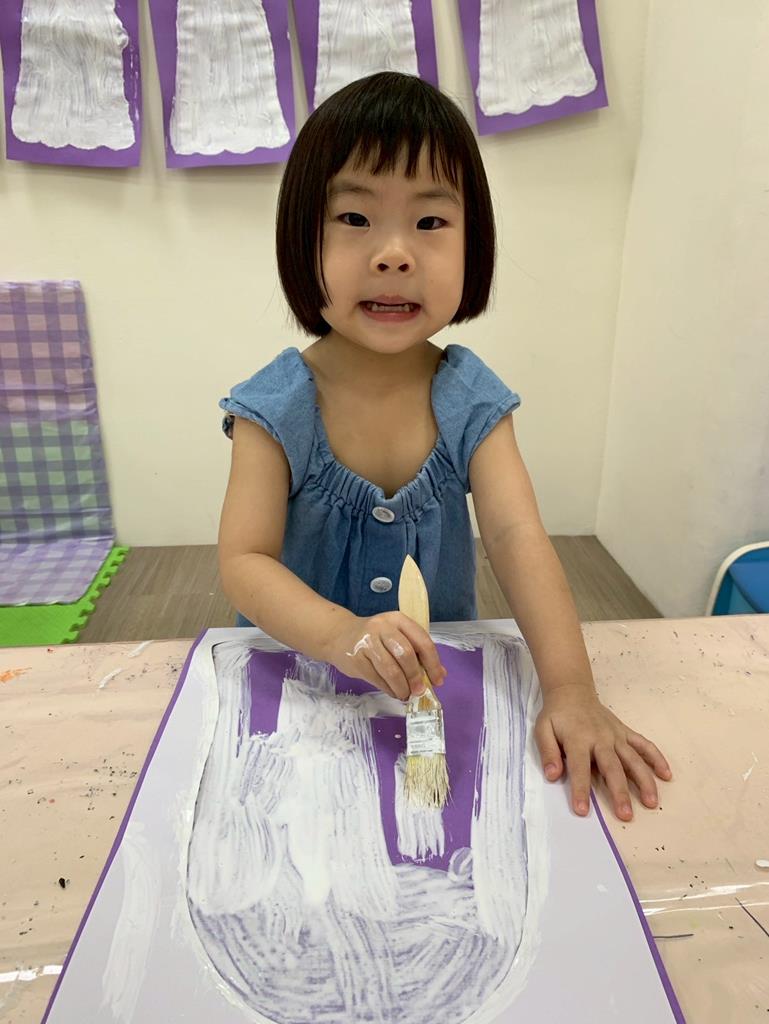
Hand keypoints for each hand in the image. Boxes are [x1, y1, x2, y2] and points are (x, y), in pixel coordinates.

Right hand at [327, 612, 446, 700]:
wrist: (339, 635)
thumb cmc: (375, 638)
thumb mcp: (397, 637)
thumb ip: (418, 653)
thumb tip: (440, 674)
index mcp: (398, 620)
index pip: (422, 640)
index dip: (433, 663)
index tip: (438, 680)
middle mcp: (382, 627)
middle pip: (405, 654)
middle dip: (415, 677)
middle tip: (419, 691)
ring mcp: (367, 642)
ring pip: (390, 669)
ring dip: (401, 687)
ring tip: (406, 695)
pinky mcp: (356, 658)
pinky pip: (377, 678)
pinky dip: (388, 689)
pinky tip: (393, 692)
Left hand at [534, 686, 671, 820]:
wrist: (572, 692)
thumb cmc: (557, 716)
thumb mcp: (542, 730)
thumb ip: (548, 752)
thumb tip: (552, 775)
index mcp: (578, 739)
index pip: (579, 768)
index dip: (580, 789)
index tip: (582, 811)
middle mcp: (600, 738)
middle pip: (612, 767)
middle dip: (619, 792)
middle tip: (626, 815)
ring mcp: (616, 735)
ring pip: (633, 758)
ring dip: (644, 780)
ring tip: (651, 802)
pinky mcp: (625, 732)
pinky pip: (644, 744)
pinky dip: (656, 758)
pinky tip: (666, 775)